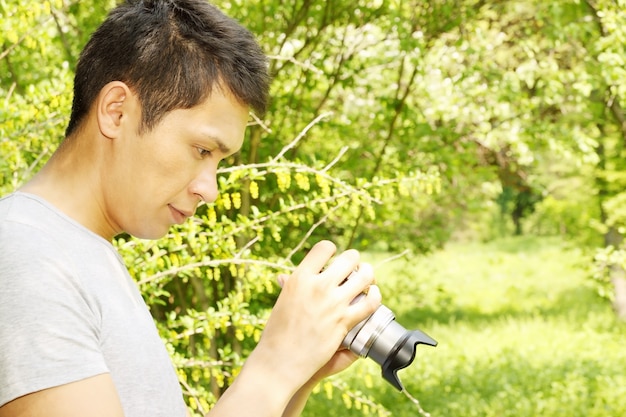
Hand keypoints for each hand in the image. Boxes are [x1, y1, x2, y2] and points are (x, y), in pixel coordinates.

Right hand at [257, 240, 380, 391]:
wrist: (279, 361)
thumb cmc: (277, 333)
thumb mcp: (281, 303)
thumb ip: (290, 288)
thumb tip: (285, 277)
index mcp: (300, 278)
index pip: (324, 248)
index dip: (331, 249)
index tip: (334, 255)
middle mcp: (318, 286)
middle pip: (349, 259)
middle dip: (354, 260)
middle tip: (355, 267)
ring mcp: (333, 304)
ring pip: (364, 277)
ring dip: (369, 275)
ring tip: (368, 277)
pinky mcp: (344, 322)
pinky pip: (369, 303)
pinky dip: (375, 296)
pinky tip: (373, 296)